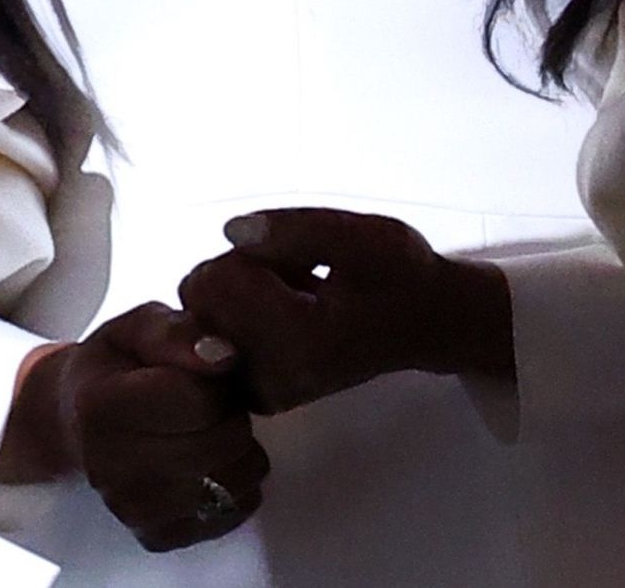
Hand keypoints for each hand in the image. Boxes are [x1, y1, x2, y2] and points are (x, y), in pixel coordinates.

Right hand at [0, 303, 268, 552]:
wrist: (74, 424)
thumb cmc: (111, 371)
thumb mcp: (135, 329)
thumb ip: (177, 333)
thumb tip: (224, 357)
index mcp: (100, 407)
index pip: (200, 401)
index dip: (215, 382)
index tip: (197, 376)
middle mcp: (109, 467)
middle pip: (223, 442)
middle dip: (229, 415)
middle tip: (206, 404)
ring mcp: (132, 509)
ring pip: (236, 480)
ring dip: (236, 451)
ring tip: (204, 431)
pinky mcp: (158, 536)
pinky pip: (234, 511)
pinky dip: (232, 485)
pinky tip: (204, 463)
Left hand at [172, 208, 512, 414]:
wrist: (425, 321)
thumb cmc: (398, 274)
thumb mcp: (362, 237)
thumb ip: (297, 231)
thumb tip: (230, 231)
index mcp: (297, 343)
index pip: (214, 281)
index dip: (248, 254)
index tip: (298, 256)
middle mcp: (273, 379)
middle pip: (200, 300)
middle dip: (237, 272)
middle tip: (297, 273)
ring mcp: (264, 393)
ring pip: (204, 317)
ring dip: (239, 294)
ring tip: (297, 292)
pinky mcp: (260, 394)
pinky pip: (215, 338)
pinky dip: (240, 317)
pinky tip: (287, 312)